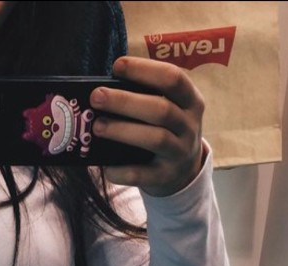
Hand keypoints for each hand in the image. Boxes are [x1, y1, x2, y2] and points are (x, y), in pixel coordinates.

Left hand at [90, 56, 204, 196]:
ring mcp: (179, 153)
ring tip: (97, 127)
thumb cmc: (165, 130)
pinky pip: (143, 174)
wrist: (183, 172)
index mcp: (190, 100)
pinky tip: (106, 166)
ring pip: (155, 139)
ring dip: (123, 131)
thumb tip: (103, 91)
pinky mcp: (165, 177)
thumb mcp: (168, 109)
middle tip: (97, 97)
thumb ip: (145, 98)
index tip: (117, 66)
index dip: (144, 70)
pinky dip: (122, 171)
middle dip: (125, 102)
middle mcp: (189, 126)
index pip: (172, 78)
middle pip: (161, 110)